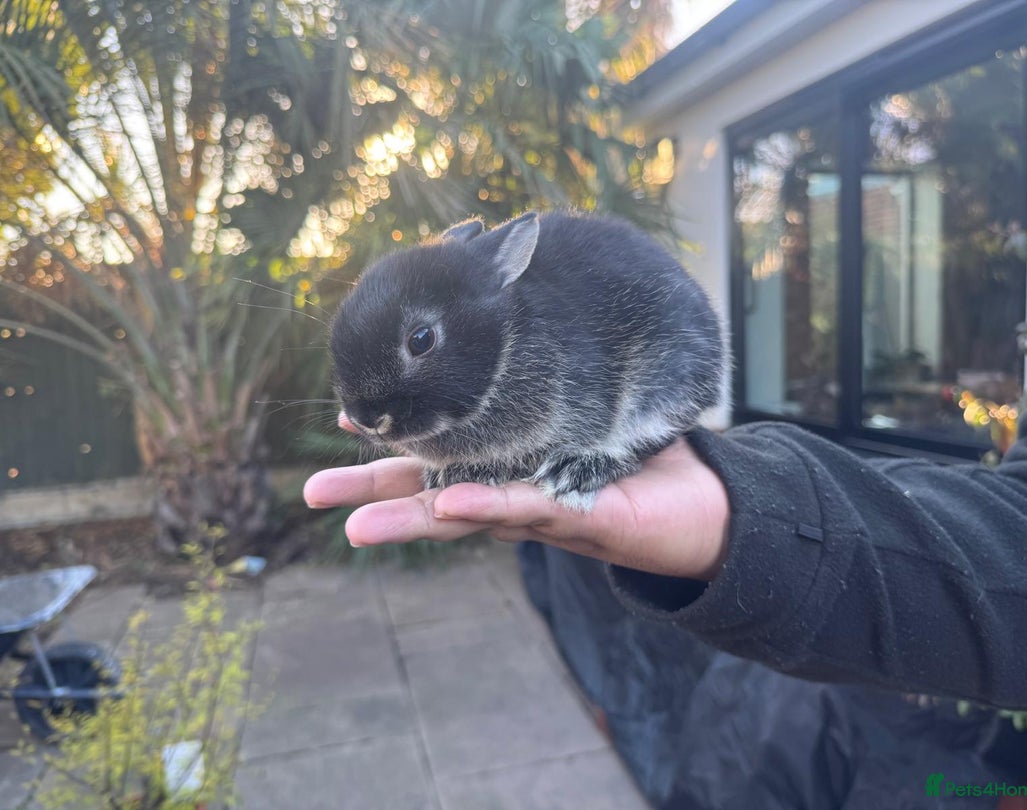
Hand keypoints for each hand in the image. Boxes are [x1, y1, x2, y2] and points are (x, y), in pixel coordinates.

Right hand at [302, 412, 730, 580]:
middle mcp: (515, 499)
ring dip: (411, 519)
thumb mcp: (586, 413)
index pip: (438, 458)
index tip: (346, 422)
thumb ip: (550, 383)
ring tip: (356, 525)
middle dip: (375, 496)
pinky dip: (488, 508)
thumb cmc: (640, 460)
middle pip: (433, 497)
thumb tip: (521, 322)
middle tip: (312, 495)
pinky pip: (531, 510)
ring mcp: (543, 514)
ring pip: (468, 518)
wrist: (700, 504)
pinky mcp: (583, 518)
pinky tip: (448, 504)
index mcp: (509, 472)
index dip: (393, 442)